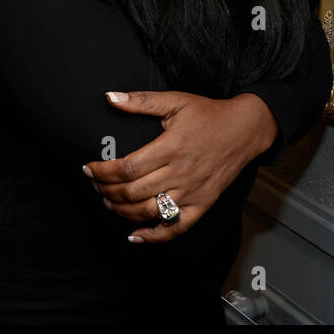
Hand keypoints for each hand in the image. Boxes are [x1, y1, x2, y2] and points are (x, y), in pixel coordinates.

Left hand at [83, 90, 278, 242]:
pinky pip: (176, 228)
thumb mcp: (176, 100)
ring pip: (149, 211)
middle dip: (106, 191)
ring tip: (108, 201)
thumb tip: (110, 97)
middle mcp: (181, 173)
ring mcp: (192, 192)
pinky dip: (153, 236)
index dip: (103, 172)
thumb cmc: (209, 114)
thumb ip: (141, 101)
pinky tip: (135, 236)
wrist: (245, 130)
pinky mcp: (202, 204)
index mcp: (171, 147)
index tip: (88, 168)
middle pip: (133, 192)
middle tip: (95, 184)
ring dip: (122, 211)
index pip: (128, 168)